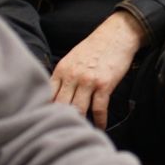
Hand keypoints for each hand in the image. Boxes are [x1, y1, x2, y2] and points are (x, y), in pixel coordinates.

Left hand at [50, 9, 143, 127]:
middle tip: (62, 131)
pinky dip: (99, 121)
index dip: (46, 110)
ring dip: (79, 122)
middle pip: (60, 105)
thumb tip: (55, 96)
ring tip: (80, 131)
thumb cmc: (96, 46)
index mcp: (62, 70)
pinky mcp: (105, 85)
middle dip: (60, 119)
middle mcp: (72, 76)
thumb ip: (63, 76)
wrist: (118, 34)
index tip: (47, 120)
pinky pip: (99, 108)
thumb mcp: (72, 57)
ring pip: (78, 109)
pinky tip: (100, 127)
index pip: (48, 95)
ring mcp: (88, 81)